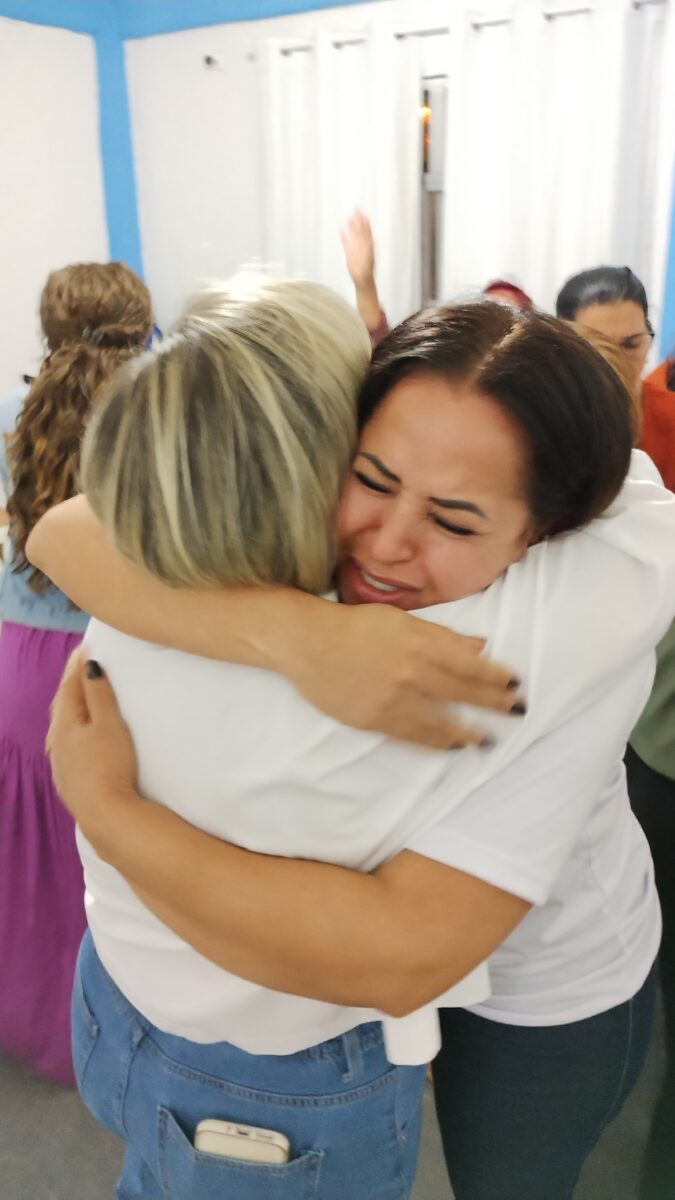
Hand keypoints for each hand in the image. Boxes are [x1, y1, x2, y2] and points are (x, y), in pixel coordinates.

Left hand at [47, 651, 137, 835]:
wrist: (106, 813)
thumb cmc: (110, 765)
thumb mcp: (109, 724)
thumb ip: (99, 694)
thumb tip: (88, 666)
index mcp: (65, 723)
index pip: (70, 687)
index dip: (78, 667)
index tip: (84, 648)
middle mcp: (56, 741)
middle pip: (61, 706)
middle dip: (70, 686)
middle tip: (79, 668)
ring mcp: (59, 763)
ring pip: (60, 728)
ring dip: (68, 709)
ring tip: (77, 699)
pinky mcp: (67, 780)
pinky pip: (64, 746)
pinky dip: (69, 732)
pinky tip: (75, 738)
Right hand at [284, 601, 523, 749]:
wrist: (307, 643)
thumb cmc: (355, 626)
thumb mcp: (402, 620)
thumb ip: (443, 636)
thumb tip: (481, 646)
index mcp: (420, 642)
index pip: (470, 665)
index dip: (496, 677)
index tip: (516, 684)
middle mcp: (412, 672)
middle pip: (463, 692)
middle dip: (493, 704)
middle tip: (516, 712)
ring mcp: (393, 699)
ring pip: (441, 721)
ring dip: (469, 732)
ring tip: (487, 740)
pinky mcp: (375, 720)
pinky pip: (414, 735)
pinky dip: (436, 742)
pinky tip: (452, 746)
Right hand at [340, 210, 375, 289]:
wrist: (362, 279)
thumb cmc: (367, 271)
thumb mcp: (369, 260)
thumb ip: (369, 249)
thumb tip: (372, 240)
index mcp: (368, 244)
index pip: (366, 230)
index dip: (365, 220)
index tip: (363, 212)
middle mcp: (362, 244)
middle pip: (360, 229)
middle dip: (358, 219)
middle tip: (356, 209)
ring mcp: (355, 247)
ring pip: (353, 234)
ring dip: (351, 225)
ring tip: (349, 216)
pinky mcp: (349, 252)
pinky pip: (346, 242)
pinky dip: (343, 235)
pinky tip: (341, 229)